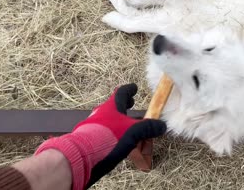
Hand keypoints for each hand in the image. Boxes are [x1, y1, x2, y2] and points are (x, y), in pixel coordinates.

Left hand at [35, 84, 166, 189]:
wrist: (81, 156)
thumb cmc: (108, 138)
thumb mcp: (133, 132)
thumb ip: (148, 128)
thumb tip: (162, 125)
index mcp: (111, 107)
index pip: (121, 93)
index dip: (129, 90)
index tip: (134, 87)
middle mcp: (100, 114)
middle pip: (113, 106)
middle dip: (123, 106)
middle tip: (130, 105)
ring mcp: (91, 125)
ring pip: (106, 119)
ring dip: (116, 121)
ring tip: (125, 127)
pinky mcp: (87, 139)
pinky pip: (101, 132)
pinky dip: (110, 134)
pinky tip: (114, 142)